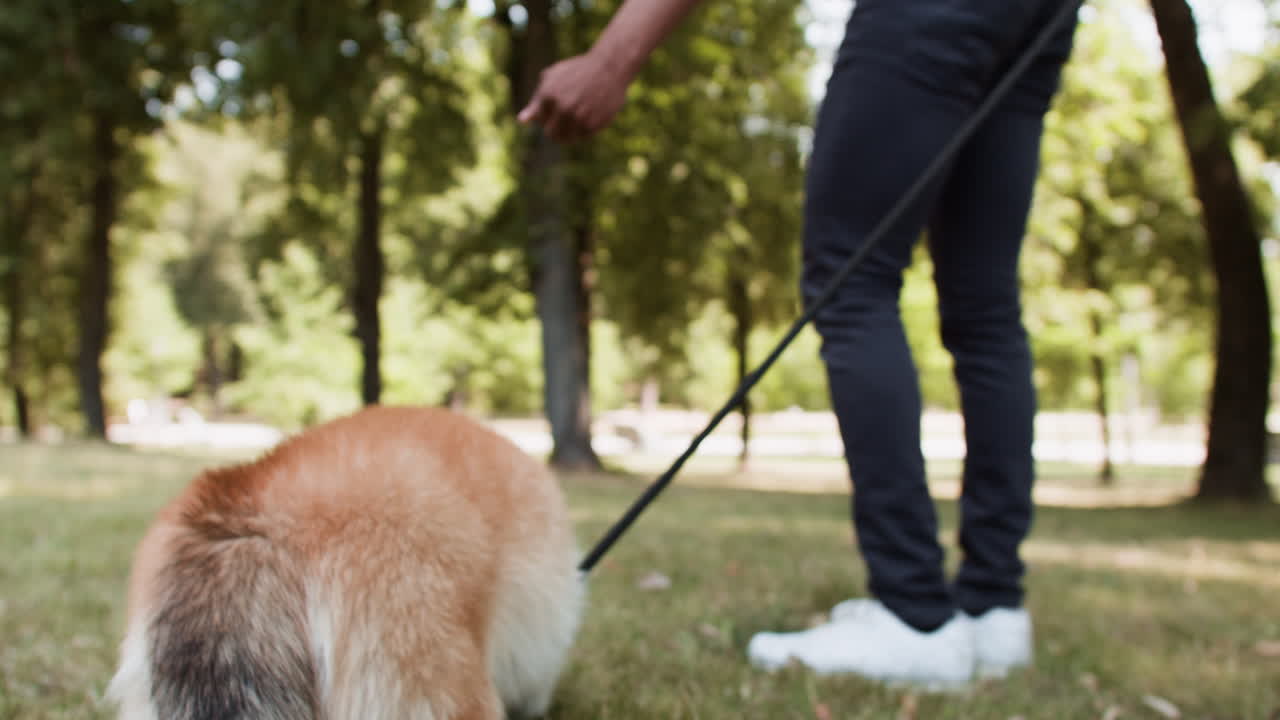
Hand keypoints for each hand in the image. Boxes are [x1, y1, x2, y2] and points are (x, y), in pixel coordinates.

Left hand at [517, 52, 631, 142]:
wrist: (609, 67)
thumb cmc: (578, 71)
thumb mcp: (552, 78)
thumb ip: (536, 101)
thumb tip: (522, 121)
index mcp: (548, 95)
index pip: (540, 121)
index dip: (547, 116)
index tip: (558, 106)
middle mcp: (562, 108)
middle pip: (551, 135)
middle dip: (556, 129)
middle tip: (567, 116)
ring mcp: (578, 118)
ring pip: (566, 140)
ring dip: (570, 132)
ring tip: (579, 116)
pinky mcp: (593, 125)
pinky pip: (582, 138)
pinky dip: (584, 131)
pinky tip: (590, 115)